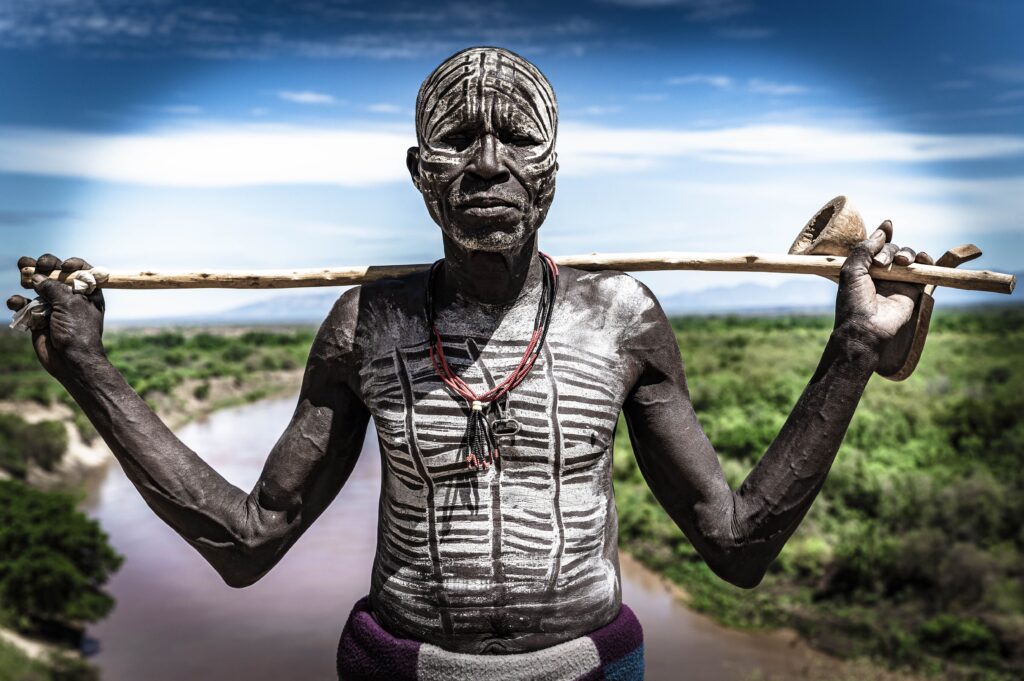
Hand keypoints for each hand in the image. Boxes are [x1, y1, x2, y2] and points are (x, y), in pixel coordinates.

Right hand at [7, 254, 105, 379]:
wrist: (71, 361)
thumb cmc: (78, 332)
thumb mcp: (70, 304)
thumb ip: (53, 287)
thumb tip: (37, 276)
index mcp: (88, 293)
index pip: (80, 271)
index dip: (71, 264)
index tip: (64, 265)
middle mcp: (70, 298)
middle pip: (55, 275)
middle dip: (44, 266)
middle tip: (36, 264)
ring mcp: (53, 307)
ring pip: (37, 287)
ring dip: (28, 278)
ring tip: (23, 271)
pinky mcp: (38, 319)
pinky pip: (25, 306)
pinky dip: (17, 302)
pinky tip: (14, 302)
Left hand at [835, 221, 933, 368]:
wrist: (867, 328)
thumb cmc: (854, 301)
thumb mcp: (851, 271)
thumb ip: (865, 248)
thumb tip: (885, 228)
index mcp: (863, 269)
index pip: (875, 247)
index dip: (882, 237)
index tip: (889, 226)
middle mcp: (881, 274)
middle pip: (893, 250)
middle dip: (890, 251)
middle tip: (881, 264)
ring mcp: (897, 281)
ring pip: (908, 257)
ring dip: (907, 253)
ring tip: (902, 262)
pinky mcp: (913, 289)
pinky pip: (924, 270)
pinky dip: (926, 261)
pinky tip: (923, 258)